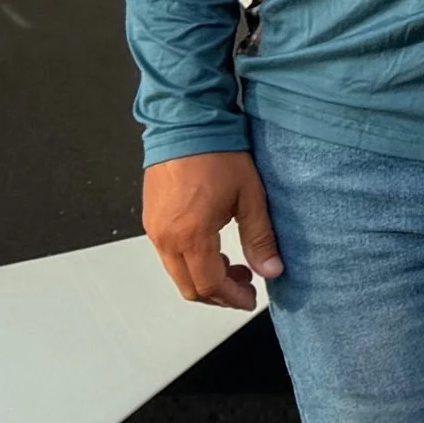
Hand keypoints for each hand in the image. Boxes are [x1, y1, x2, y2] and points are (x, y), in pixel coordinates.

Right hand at [144, 151, 283, 310]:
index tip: (250, 298)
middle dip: (219, 294)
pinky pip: (169, 254)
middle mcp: (165, 236)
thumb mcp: (250, 198)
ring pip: (177, 272)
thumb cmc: (217, 154)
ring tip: (236, 265)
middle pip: (188, 286)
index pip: (208, 285)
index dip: (231, 298)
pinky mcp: (151, 219)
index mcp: (190, 235)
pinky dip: (192, 261)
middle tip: (246, 286)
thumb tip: (272, 270)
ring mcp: (154, 228)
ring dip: (205, 277)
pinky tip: (215, 248)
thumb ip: (260, 239)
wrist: (187, 124)